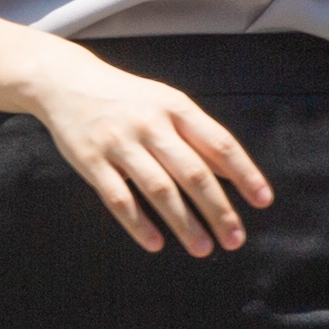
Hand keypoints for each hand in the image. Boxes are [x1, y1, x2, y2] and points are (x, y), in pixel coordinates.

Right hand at [32, 48, 279, 258]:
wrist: (65, 80)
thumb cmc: (126, 98)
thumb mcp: (166, 103)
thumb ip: (198, 136)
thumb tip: (234, 174)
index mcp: (175, 107)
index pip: (219, 143)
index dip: (244, 173)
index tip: (263, 201)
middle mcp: (150, 124)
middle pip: (193, 172)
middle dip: (218, 209)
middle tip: (235, 239)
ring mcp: (119, 142)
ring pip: (159, 189)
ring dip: (184, 223)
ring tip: (202, 248)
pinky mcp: (91, 160)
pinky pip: (119, 198)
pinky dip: (139, 224)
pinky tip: (155, 243)